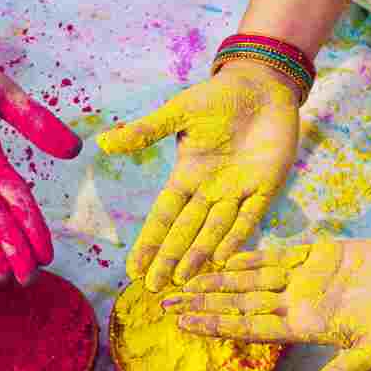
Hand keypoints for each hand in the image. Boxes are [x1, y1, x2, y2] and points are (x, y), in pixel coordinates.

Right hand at [97, 62, 298, 292]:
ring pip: (214, 230)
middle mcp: (210, 191)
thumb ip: (146, 131)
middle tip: (155, 286)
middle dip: (169, 258)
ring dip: (199, 254)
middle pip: (186, 231)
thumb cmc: (220, 96)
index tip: (134, 269)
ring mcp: (238, 192)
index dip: (149, 242)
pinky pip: (250, 217)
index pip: (164, 216)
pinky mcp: (266, 187)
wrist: (264, 85)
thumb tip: (104, 142)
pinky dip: (237, 236)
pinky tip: (223, 257)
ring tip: (183, 278)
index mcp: (187, 175)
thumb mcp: (179, 112)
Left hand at [168, 239, 370, 370]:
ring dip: (217, 278)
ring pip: (251, 278)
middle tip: (163, 299)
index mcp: (305, 327)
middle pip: (240, 302)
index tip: (182, 322)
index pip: (249, 325)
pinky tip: (221, 257)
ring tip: (183, 277)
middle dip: (203, 301)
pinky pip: (277, 255)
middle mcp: (298, 305)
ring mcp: (307, 280)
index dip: (215, 323)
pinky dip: (250, 254)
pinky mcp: (320, 255)